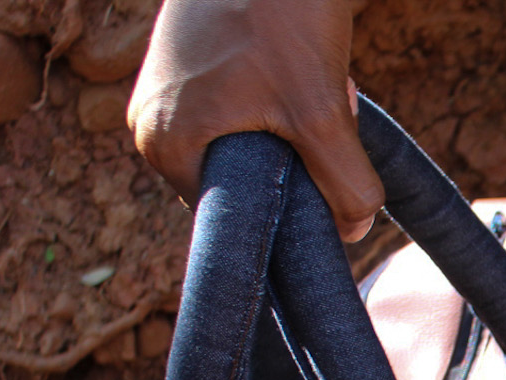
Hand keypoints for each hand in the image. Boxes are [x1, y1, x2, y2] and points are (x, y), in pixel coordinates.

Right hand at [128, 0, 382, 240]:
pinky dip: (282, 102)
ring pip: (250, 144)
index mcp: (165, 148)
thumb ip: (344, 183)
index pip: (234, 220)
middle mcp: (152, 126)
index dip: (289, 208)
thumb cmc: (280, 16)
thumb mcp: (321, 111)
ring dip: (295, 129)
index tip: (323, 170)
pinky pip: (243, 112)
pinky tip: (300, 68)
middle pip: (243, 181)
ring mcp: (166, 94)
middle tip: (321, 115)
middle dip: (295, 160)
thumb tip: (354, 232)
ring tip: (310, 85)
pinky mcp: (189, 69)